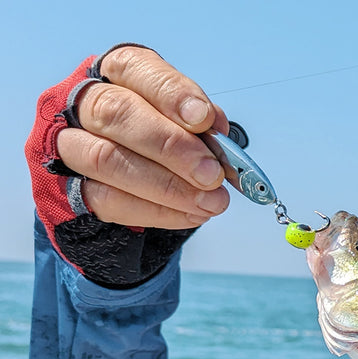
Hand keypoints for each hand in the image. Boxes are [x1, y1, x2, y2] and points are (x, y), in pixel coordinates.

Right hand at [56, 45, 231, 228]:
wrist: (124, 179)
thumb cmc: (161, 136)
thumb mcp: (182, 120)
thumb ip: (199, 124)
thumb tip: (218, 134)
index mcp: (114, 73)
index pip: (134, 68)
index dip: (170, 93)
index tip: (205, 119)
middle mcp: (80, 101)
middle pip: (115, 113)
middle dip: (170, 146)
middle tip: (212, 173)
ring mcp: (65, 143)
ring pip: (106, 159)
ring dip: (166, 186)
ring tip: (210, 201)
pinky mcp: (63, 188)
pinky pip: (107, 201)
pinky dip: (156, 211)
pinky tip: (191, 214)